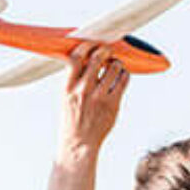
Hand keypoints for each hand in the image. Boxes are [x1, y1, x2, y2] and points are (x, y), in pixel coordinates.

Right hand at [59, 42, 129, 157]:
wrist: (78, 145)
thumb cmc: (72, 120)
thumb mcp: (66, 99)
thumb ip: (75, 80)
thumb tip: (87, 58)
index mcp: (67, 88)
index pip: (75, 58)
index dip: (85, 46)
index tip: (91, 44)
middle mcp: (82, 91)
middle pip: (97, 58)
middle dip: (104, 51)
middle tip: (107, 52)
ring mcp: (98, 98)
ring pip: (113, 67)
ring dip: (116, 63)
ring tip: (114, 67)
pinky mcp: (112, 104)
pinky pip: (123, 80)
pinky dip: (124, 74)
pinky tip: (120, 77)